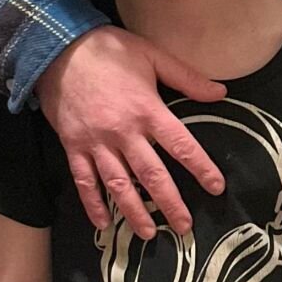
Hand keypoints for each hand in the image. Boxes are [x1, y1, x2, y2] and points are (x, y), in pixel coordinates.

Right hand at [36, 27, 225, 238]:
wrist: (59, 48)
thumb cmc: (110, 49)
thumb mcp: (153, 55)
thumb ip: (187, 77)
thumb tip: (221, 92)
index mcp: (147, 110)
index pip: (180, 145)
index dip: (200, 168)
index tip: (216, 187)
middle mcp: (123, 132)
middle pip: (151, 175)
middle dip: (169, 203)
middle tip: (183, 226)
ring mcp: (96, 142)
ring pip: (117, 184)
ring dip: (134, 211)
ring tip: (148, 234)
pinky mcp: (73, 146)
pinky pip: (84, 180)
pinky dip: (93, 204)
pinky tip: (103, 223)